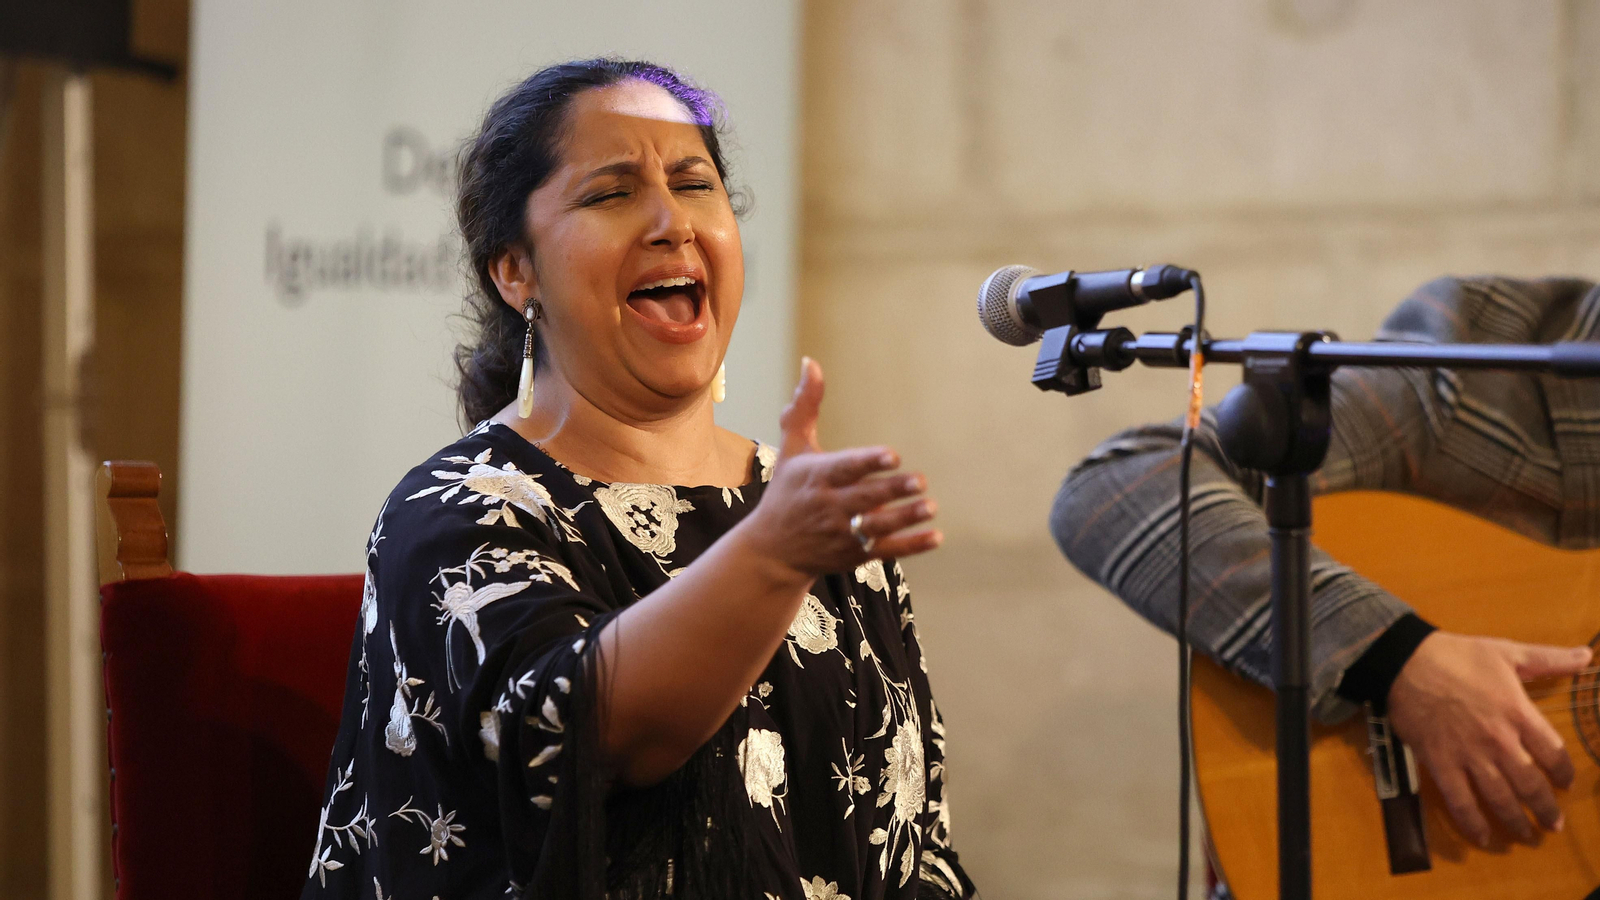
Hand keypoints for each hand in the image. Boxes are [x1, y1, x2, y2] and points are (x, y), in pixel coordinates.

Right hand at [740, 358, 940, 582]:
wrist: (772, 552)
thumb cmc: (786, 492)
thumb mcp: (792, 449)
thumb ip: (804, 407)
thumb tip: (810, 362)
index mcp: (817, 477)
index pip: (845, 469)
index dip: (869, 462)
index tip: (893, 456)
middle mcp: (830, 506)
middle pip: (865, 498)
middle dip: (893, 491)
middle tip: (921, 480)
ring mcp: (843, 534)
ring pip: (877, 527)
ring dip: (906, 518)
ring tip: (931, 506)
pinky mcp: (855, 555)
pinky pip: (886, 551)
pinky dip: (911, 546)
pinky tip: (936, 536)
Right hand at [1387, 631, 1592, 846]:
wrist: (1405, 661)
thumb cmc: (1457, 655)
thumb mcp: (1507, 652)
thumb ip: (1549, 658)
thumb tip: (1586, 655)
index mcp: (1518, 713)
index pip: (1553, 753)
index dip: (1564, 773)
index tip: (1565, 784)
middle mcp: (1499, 740)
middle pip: (1531, 784)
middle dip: (1545, 809)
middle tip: (1552, 824)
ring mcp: (1469, 755)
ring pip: (1500, 798)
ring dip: (1516, 821)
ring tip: (1527, 835)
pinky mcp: (1441, 764)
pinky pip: (1460, 801)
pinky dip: (1473, 823)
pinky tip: (1483, 837)